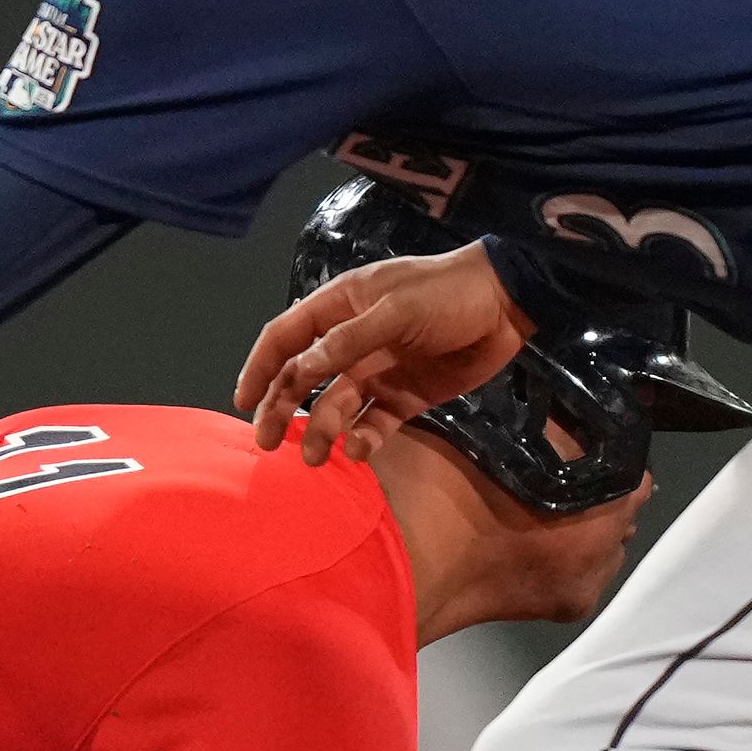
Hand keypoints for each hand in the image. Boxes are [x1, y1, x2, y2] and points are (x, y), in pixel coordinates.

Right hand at [233, 245, 526, 465]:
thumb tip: (301, 371)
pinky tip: (357, 451)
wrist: (508, 307)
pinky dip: (362, 439)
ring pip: (335, 406)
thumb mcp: (395, 310)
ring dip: (321, 430)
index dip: (260, 368)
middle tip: (270, 443)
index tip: (243, 403)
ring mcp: (378, 371)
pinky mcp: (405, 397)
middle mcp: (351, 341)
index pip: (285, 337)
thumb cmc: (447, 294)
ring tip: (315, 456)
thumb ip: (348, 342)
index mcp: (340, 307)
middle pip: (302, 378)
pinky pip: (373, 423)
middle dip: (282, 409)